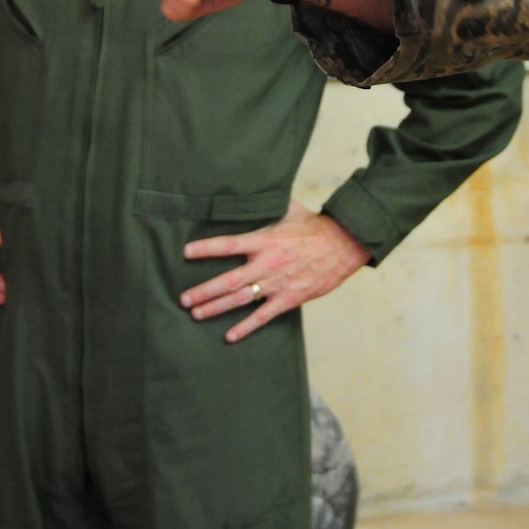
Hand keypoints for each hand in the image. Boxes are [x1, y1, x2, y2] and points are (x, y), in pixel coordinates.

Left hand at [179, 202, 370, 342]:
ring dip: (216, 308)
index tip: (186, 253)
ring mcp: (278, 283)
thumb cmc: (316, 227)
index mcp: (265, 240)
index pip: (229, 244)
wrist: (344, 245)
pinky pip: (264, 316)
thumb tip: (253, 193)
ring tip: (196, 314)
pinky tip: (230, 336)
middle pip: (229, 280)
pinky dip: (246, 327)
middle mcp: (267, 263)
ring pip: (241, 299)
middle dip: (204, 291)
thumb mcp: (290, 210)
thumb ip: (269, 207)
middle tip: (184, 299)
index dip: (206, 249)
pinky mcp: (290, 298)